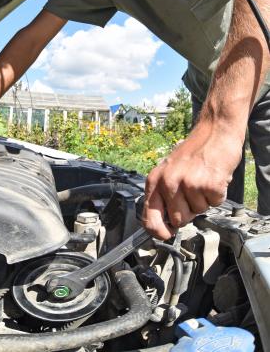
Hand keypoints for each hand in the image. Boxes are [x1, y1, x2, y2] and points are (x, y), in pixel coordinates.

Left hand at [142, 124, 242, 239]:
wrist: (215, 132)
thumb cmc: (194, 152)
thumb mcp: (169, 170)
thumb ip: (163, 194)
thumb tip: (163, 223)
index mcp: (155, 180)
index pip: (149, 216)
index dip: (157, 231)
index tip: (165, 235)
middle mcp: (169, 182)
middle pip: (178, 220)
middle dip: (188, 211)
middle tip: (193, 191)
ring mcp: (188, 183)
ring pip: (197, 213)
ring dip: (203, 201)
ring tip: (203, 181)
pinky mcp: (208, 184)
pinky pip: (214, 204)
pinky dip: (217, 195)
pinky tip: (214, 178)